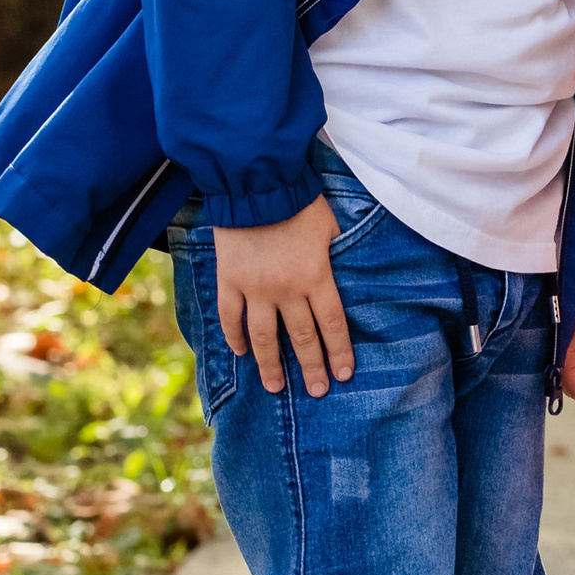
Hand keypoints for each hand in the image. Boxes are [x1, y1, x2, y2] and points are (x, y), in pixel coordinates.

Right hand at [214, 195, 353, 398]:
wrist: (255, 183)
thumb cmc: (299, 201)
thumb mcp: (331, 227)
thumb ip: (336, 256)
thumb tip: (345, 276)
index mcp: (316, 277)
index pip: (332, 324)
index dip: (339, 351)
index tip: (343, 374)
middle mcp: (287, 289)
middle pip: (301, 338)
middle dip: (311, 368)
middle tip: (318, 391)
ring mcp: (255, 288)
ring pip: (264, 337)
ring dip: (270, 365)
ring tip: (275, 386)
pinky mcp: (229, 280)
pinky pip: (231, 316)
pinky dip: (235, 337)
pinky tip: (241, 352)